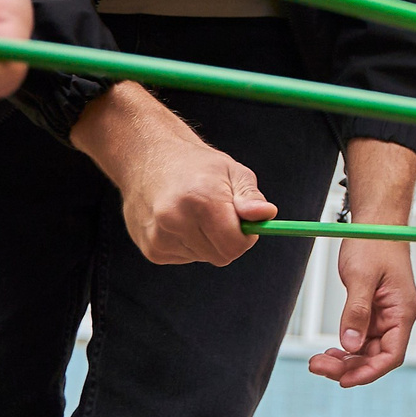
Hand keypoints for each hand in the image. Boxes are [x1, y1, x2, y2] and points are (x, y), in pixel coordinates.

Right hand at [69, 82, 275, 265]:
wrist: (148, 158)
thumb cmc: (197, 165)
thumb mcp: (231, 171)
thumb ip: (251, 197)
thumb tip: (267, 214)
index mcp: (201, 198)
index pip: (234, 245)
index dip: (245, 236)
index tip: (244, 223)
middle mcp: (176, 220)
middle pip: (221, 256)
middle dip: (227, 240)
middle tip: (220, 215)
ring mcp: (159, 237)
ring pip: (203, 257)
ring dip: (206, 242)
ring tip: (193, 213)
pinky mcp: (151, 249)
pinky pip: (185, 258)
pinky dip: (188, 244)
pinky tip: (178, 221)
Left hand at [308, 238, 415, 386]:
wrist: (376, 222)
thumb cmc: (373, 242)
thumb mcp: (361, 277)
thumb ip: (356, 312)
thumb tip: (350, 345)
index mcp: (403, 311)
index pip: (392, 354)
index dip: (369, 372)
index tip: (344, 380)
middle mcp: (397, 317)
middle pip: (377, 357)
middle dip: (349, 367)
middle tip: (317, 366)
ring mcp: (385, 315)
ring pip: (367, 351)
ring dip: (345, 360)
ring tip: (318, 361)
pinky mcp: (374, 311)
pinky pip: (361, 338)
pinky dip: (346, 347)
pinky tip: (330, 350)